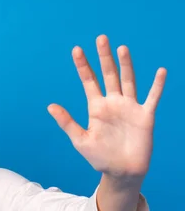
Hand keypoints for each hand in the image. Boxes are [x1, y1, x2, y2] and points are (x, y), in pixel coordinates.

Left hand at [48, 35, 166, 179]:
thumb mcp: (80, 140)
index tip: (76, 49)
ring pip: (128, 81)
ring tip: (122, 48)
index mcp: (96, 108)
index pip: (89, 81)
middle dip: (104, 57)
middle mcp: (113, 103)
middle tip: (101, 38)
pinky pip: (152, 98)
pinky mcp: (145, 116)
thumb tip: (50, 106)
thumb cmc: (100, 158)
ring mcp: (130, 108)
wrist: (121, 172)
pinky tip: (160, 71)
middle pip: (108, 75)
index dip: (83, 66)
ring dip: (126, 65)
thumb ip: (67, 122)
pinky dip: (157, 85)